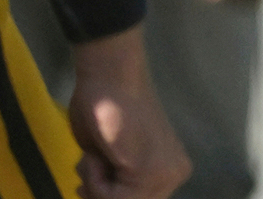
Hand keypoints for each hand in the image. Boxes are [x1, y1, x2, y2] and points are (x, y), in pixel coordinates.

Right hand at [66, 31, 190, 198]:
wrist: (110, 75)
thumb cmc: (104, 106)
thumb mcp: (111, 158)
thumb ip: (117, 181)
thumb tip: (101, 197)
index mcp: (171, 169)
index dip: (104, 194)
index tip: (87, 182)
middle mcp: (176, 174)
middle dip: (100, 191)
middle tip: (90, 164)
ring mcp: (167, 175)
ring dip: (96, 184)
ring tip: (95, 154)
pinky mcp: (151, 173)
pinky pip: (113, 198)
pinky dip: (94, 180)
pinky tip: (97, 154)